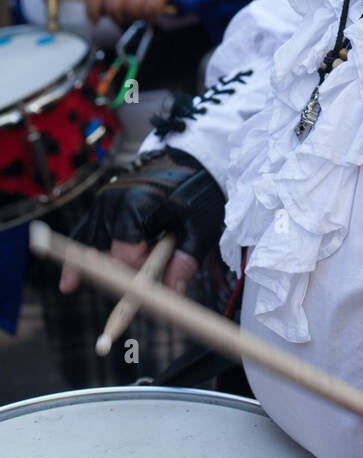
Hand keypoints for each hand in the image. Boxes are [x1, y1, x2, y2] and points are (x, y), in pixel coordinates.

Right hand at [59, 148, 223, 295]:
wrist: (192, 159)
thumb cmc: (198, 193)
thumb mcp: (200, 226)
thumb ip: (184, 261)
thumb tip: (172, 298)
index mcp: (137, 204)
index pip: (124, 253)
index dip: (138, 271)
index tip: (153, 277)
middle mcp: (113, 201)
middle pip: (104, 252)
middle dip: (122, 270)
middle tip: (141, 275)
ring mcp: (105, 200)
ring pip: (92, 244)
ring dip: (101, 264)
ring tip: (84, 284)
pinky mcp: (103, 202)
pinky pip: (86, 233)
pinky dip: (79, 257)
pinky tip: (69, 284)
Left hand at [86, 0, 169, 25]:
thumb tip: (94, 16)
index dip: (93, 10)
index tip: (95, 21)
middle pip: (113, 5)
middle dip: (117, 17)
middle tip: (123, 18)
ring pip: (132, 9)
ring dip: (135, 17)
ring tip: (139, 14)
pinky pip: (151, 10)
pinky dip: (151, 17)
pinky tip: (150, 14)